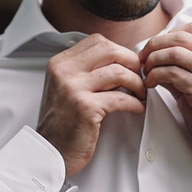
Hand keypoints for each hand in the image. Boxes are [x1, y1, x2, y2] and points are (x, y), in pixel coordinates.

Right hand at [37, 34, 145, 176]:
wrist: (51, 150)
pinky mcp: (85, 108)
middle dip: (131, 62)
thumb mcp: (65, 85)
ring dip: (137, 83)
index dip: (119, 50)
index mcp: (60, 62)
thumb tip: (119, 58)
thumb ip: (84, 69)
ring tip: (140, 94)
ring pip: (118, 72)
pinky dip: (135, 103)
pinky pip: (121, 98)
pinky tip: (137, 108)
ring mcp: (73, 88)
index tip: (129, 64)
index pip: (97, 41)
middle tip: (140, 76)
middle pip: (109, 50)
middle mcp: (64, 71)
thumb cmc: (63, 120)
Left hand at [139, 21, 191, 180]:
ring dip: (152, 61)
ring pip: (174, 53)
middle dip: (154, 45)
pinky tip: (151, 84)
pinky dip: (155, 76)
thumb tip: (153, 53)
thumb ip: (184, 65)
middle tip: (142, 59)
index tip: (153, 49)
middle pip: (180, 37)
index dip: (167, 35)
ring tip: (146, 73)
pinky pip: (173, 74)